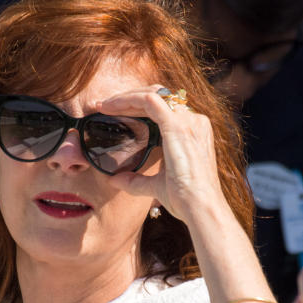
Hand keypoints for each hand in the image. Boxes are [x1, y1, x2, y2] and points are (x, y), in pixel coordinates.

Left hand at [98, 86, 225, 223]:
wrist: (200, 208)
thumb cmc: (185, 200)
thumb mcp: (156, 186)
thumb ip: (136, 180)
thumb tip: (115, 180)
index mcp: (191, 131)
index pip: (164, 108)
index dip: (137, 107)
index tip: (113, 113)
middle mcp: (193, 121)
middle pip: (159, 96)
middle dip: (129, 98)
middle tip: (102, 106)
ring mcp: (187, 121)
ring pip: (153, 94)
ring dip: (125, 97)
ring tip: (103, 105)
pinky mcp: (177, 125)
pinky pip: (149, 101)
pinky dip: (128, 100)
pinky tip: (110, 107)